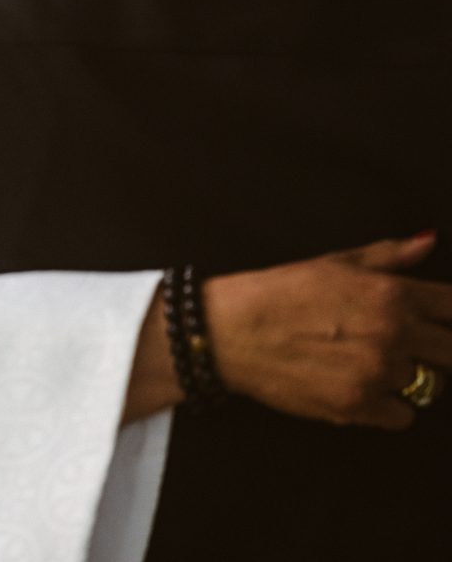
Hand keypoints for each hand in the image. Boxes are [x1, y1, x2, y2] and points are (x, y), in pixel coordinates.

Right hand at [207, 231, 451, 428]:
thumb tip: (427, 242)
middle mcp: (393, 334)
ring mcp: (377, 373)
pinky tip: (359, 387)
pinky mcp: (359, 406)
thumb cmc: (278, 293)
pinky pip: (403, 416)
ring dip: (404, 376)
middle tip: (401, 344)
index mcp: (391, 293)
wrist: (230, 332)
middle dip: (436, 348)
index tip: (437, 320)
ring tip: (366, 363)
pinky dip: (387, 407)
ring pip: (427, 384)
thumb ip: (389, 256)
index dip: (448, 314)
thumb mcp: (334, 263)